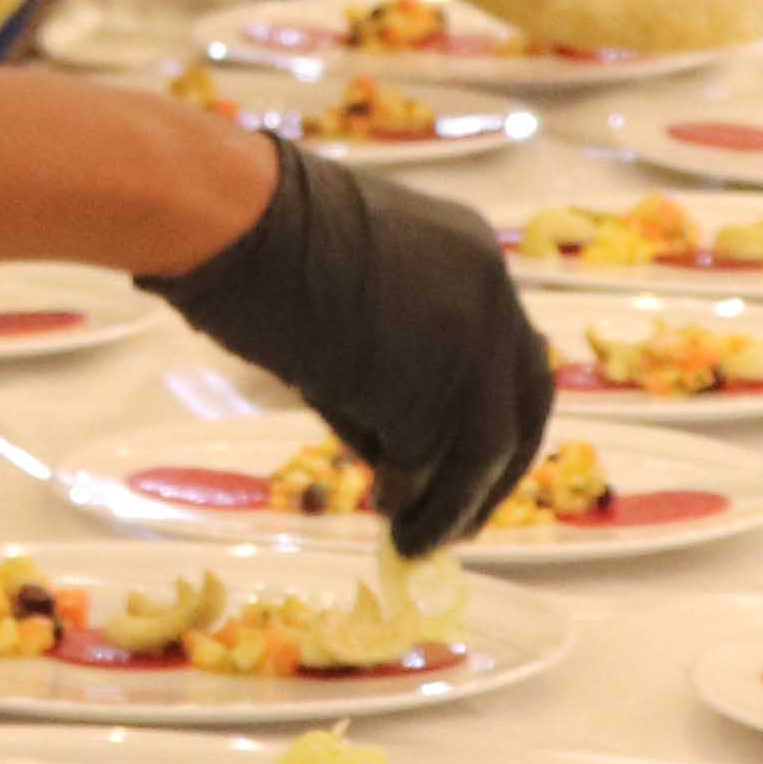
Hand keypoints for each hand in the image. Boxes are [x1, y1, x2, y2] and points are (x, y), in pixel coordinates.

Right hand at [135, 141, 549, 556]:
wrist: (237, 221)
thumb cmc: (260, 241)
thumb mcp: (352, 290)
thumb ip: (392, 356)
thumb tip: (398, 461)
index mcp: (471, 256)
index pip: (505, 350)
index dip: (488, 412)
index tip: (466, 464)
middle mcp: (491, 293)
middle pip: (525, 400)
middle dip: (497, 470)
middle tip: (465, 522)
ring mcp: (471, 340)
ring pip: (489, 443)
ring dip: (458, 503)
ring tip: (418, 541)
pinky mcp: (433, 386)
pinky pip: (435, 461)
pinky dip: (420, 501)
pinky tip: (390, 520)